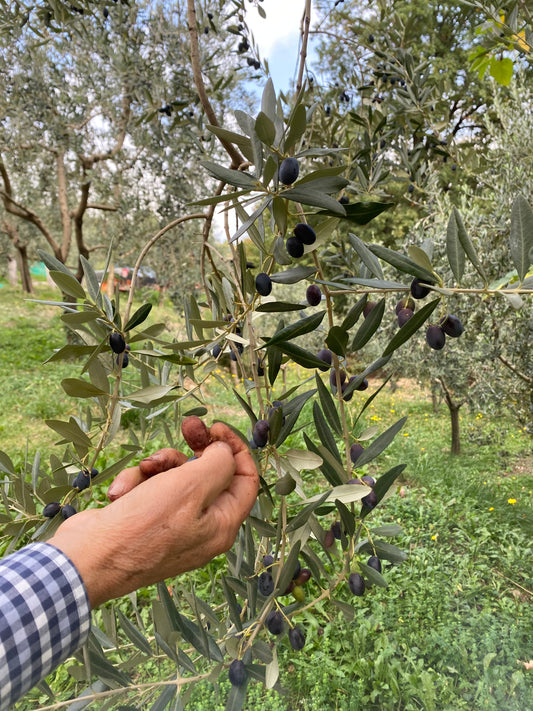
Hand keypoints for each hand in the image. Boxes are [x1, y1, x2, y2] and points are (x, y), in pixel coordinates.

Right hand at [49, 419, 258, 607]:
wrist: (87, 559)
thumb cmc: (144, 525)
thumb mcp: (191, 486)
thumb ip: (218, 464)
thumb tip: (224, 452)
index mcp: (223, 524)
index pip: (246, 480)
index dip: (235, 449)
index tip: (215, 427)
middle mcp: (202, 527)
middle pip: (211, 474)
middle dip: (195, 448)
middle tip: (187, 425)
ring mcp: (173, 526)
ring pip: (177, 476)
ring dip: (158, 466)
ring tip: (143, 470)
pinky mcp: (146, 522)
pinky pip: (151, 489)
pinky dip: (137, 483)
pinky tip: (121, 492)